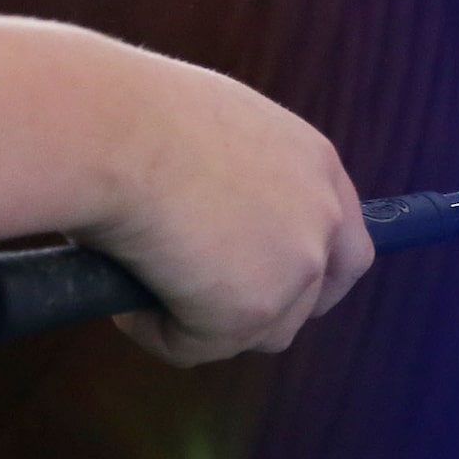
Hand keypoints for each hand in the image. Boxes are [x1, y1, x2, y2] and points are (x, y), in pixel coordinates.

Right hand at [78, 58, 373, 365]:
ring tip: (143, 278)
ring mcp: (294, 268)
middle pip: (317, 296)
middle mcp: (321, 216)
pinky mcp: (252, 311)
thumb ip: (236, 179)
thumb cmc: (133, 113)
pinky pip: (194, 345)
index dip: (312, 271)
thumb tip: (205, 223)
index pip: (345, 239)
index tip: (273, 283)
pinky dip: (156, 330)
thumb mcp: (211, 130)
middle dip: (272, 313)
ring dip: (204, 320)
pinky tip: (125, 287)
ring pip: (258, 332)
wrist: (112, 130)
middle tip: (214, 310)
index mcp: (314, 163)